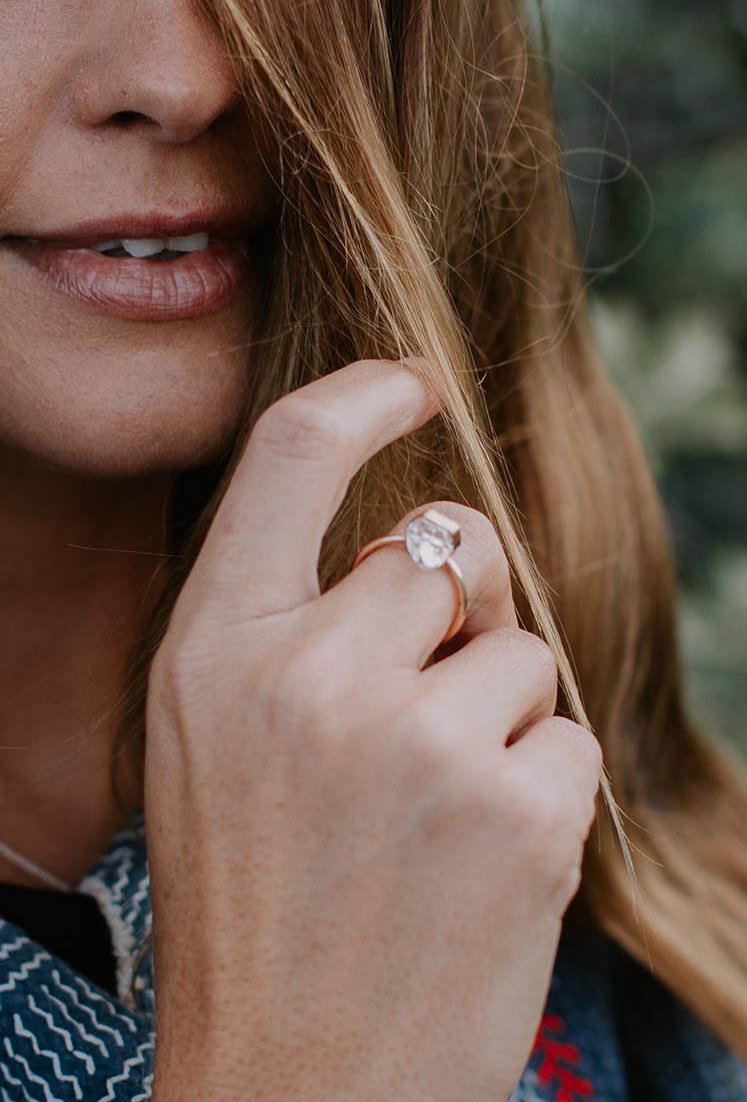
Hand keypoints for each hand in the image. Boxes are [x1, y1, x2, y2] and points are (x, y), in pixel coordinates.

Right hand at [145, 358, 601, 1101]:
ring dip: (493, 714)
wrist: (292, 1086)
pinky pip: (564, 734)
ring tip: (427, 815)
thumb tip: (412, 551)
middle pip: (445, 548)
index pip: (291, 454)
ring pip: (519, 648)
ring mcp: (419, 743)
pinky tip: (474, 864)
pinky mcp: (522, 812)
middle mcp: (311, 676)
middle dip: (458, 603)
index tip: (411, 387)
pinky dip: (537, 787)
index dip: (363, 397)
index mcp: (214, 650)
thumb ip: (289, 623)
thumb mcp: (211, 739)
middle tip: (421, 698)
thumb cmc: (252, 900)